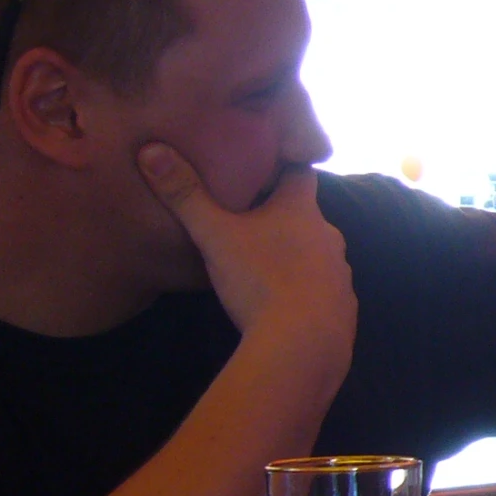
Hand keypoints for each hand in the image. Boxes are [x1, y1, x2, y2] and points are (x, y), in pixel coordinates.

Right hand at [138, 144, 355, 357]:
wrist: (303, 345)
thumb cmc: (260, 280)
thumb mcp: (215, 235)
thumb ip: (185, 195)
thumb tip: (151, 150)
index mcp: (302, 210)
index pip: (300, 171)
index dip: (283, 162)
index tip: (262, 160)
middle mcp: (330, 235)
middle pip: (305, 214)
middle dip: (280, 212)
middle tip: (248, 212)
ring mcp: (341, 272)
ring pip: (315, 251)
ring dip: (293, 252)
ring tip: (262, 258)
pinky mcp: (343, 305)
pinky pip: (322, 287)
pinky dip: (305, 287)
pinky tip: (284, 299)